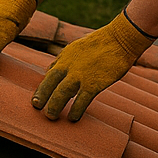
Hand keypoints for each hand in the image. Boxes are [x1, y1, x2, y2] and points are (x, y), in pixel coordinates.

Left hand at [32, 11, 153, 120]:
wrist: (120, 39)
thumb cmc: (102, 43)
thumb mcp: (78, 46)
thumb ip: (65, 58)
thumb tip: (52, 69)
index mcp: (66, 55)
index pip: (50, 72)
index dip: (43, 85)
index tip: (39, 95)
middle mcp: (69, 65)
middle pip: (49, 82)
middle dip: (41, 95)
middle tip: (36, 106)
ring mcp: (80, 75)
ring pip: (61, 93)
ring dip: (54, 106)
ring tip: (51, 116)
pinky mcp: (93, 84)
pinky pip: (81, 101)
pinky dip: (75, 110)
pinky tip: (73, 118)